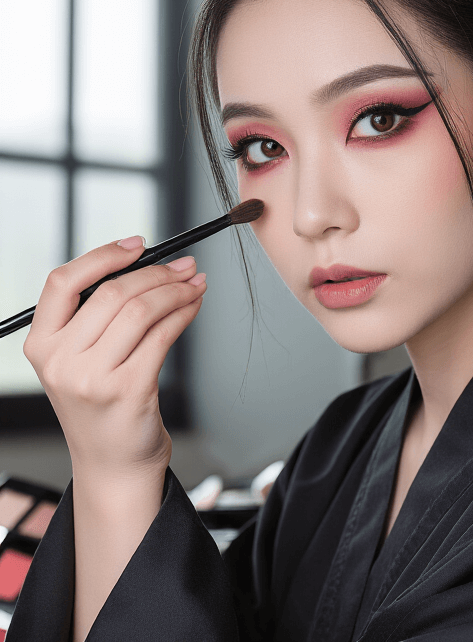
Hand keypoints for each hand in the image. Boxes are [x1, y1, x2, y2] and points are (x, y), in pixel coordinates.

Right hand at [23, 237, 206, 486]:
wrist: (112, 465)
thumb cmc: (101, 404)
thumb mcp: (77, 359)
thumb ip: (94, 314)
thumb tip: (145, 262)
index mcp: (41, 345)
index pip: (62, 282)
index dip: (102, 255)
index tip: (137, 244)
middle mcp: (60, 362)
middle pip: (112, 292)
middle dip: (156, 272)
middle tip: (183, 267)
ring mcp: (92, 379)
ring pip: (141, 310)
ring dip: (176, 290)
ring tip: (194, 285)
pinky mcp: (128, 391)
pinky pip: (162, 335)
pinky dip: (184, 313)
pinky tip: (192, 308)